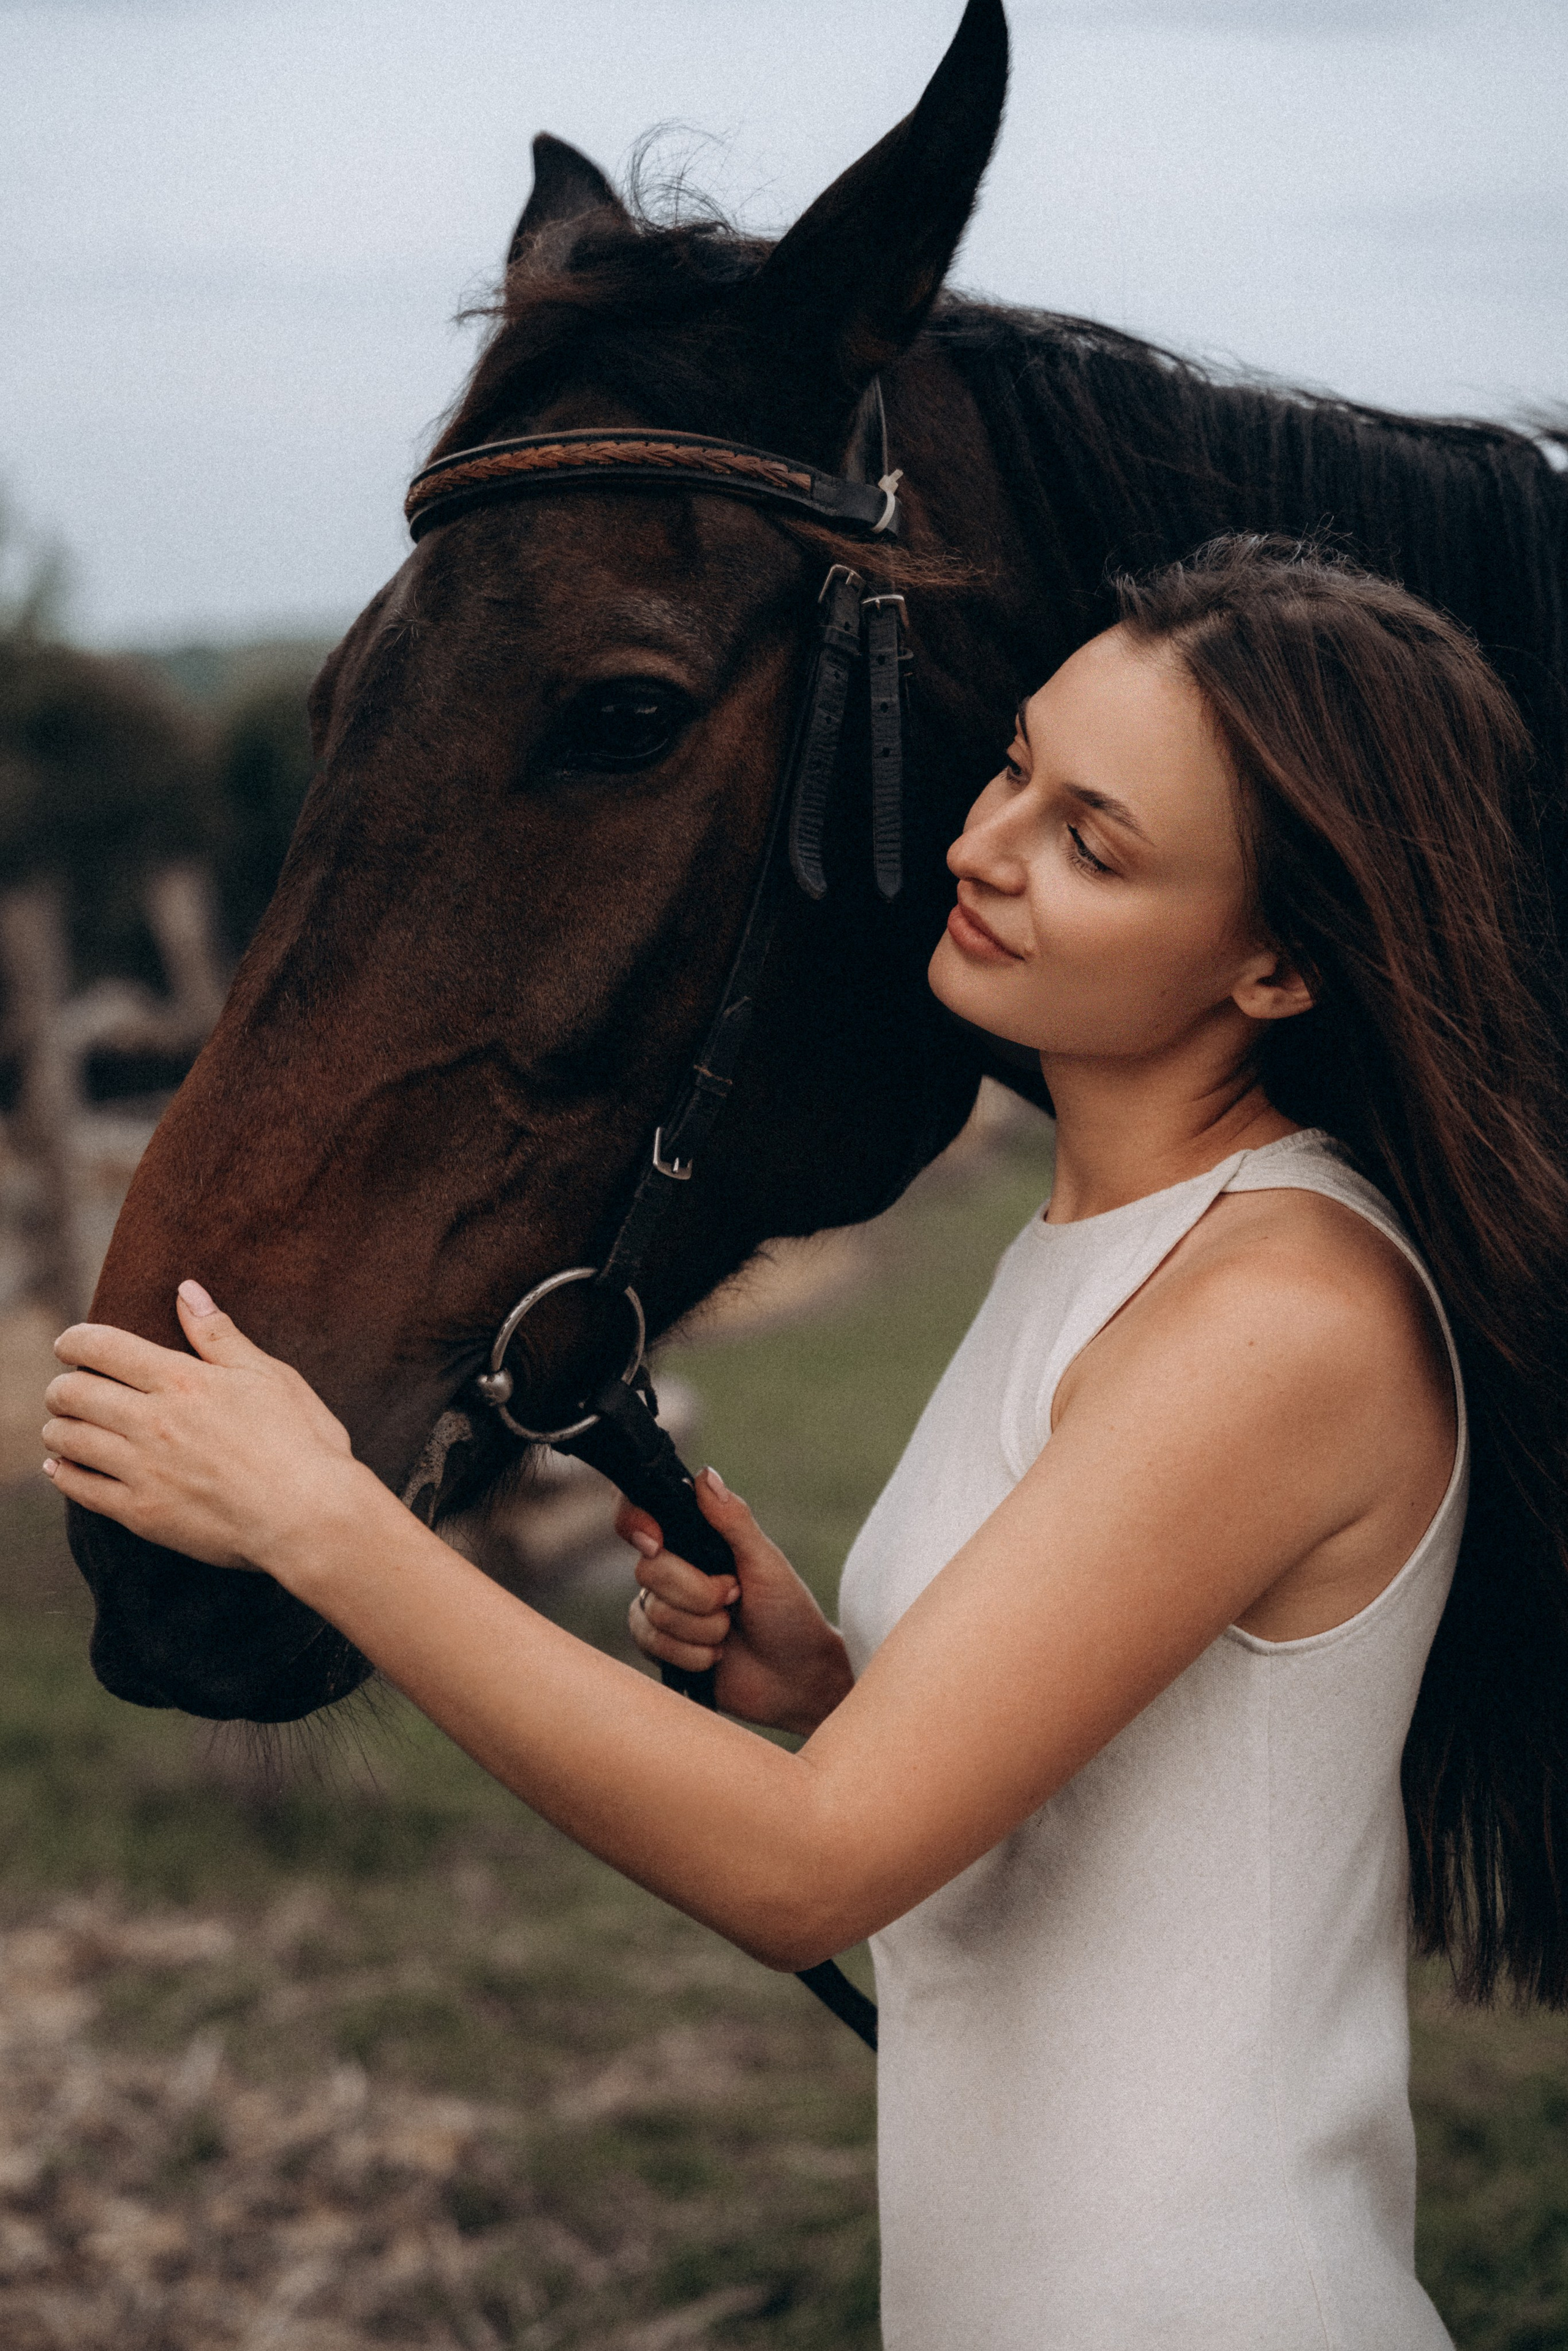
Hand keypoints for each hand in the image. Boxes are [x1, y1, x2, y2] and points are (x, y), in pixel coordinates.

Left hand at [41, 1280, 378, 1579]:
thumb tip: (187, 1290)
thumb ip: (219, 1335)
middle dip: (60, 1387)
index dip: (74, 1341)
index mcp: (182, 1381)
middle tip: (65, 1389)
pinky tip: (62, 1468)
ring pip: (69, 1441)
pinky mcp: (142, 1513)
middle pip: (73, 1393)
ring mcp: (143, 1469)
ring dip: (59, 1428)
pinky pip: (81, 1490)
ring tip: (65, 1426)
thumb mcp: (269, 1375)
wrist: (309, 1517)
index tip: (68, 1345)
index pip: (102, 1347)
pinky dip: (63, 1475)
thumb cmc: (301, 1442)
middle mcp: (152, 1422)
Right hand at [621, 1469, 852, 1735]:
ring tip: (729, 1631)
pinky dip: (690, 1654)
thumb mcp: (766, 1562)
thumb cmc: (789, 1614)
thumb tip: (705, 1475)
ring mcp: (665, 1609)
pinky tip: (716, 1656)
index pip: (642, 1514)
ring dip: (700, 1629)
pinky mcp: (662, 1648)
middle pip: (648, 1570)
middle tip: (734, 1599)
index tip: (655, 1540)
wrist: (796, 1678)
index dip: (635, 1522)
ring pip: (650, 1613)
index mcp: (696, 1539)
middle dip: (697, 1593)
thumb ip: (733, 1520)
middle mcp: (674, 1570)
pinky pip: (650, 1645)